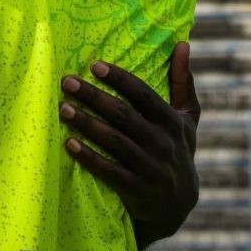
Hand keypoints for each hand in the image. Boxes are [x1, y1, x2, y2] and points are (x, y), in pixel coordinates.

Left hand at [59, 42, 199, 250]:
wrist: (177, 206)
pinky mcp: (137, 190)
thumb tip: (183, 44)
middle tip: (67, 82)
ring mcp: (151, 168)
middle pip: (124, 116)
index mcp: (172, 122)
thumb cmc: (176, 149)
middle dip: (94, 97)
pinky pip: (110, 172)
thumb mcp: (187, 118)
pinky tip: (69, 143)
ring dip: (87, 124)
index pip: (144, 95)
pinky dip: (89, 158)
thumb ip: (183, 82)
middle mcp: (163, 143)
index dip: (119, 79)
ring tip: (63, 109)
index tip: (94, 65)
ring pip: (114, 142)